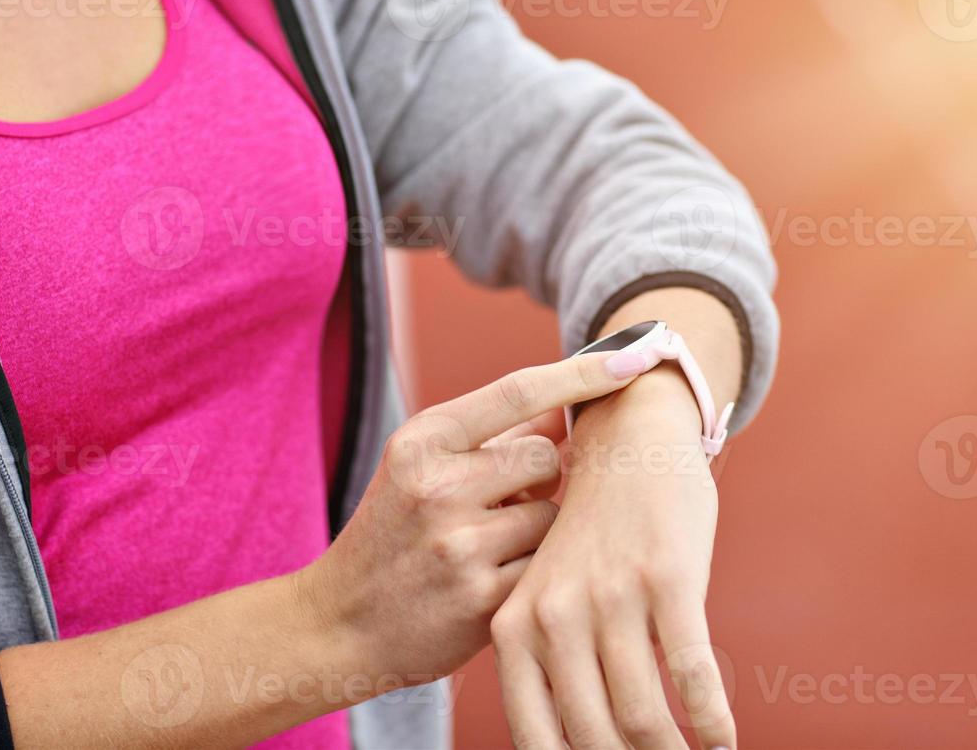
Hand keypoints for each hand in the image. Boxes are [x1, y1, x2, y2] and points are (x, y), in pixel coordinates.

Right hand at [296, 347, 659, 690]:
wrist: (340, 622)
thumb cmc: (394, 531)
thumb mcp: (420, 466)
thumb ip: (491, 436)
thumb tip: (568, 404)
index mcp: (423, 440)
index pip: (520, 390)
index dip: (584, 372)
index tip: (636, 354)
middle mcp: (438, 485)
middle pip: (545, 458)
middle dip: (539, 478)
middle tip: (500, 503)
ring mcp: (460, 545)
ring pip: (552, 517)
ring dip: (537, 531)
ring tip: (487, 548)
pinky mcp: (483, 601)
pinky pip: (547, 569)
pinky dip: (533, 575)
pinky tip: (490, 582)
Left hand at [490, 367, 734, 749]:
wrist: (628, 446)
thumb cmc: (590, 541)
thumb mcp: (544, 600)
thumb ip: (548, 670)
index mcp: (513, 631)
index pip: (538, 741)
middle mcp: (554, 618)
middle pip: (597, 740)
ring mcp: (610, 598)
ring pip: (645, 719)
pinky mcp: (666, 580)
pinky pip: (695, 676)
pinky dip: (714, 724)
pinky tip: (725, 743)